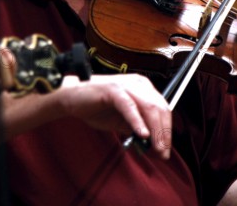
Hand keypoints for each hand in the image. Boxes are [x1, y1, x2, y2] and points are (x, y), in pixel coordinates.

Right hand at [57, 74, 171, 158]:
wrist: (70, 98)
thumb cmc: (96, 107)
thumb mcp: (121, 120)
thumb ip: (136, 128)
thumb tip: (152, 143)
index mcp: (144, 87)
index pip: (163, 108)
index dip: (167, 130)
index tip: (165, 149)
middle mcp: (138, 83)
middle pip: (160, 108)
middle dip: (164, 133)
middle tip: (163, 153)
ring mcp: (127, 85)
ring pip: (149, 107)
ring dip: (155, 130)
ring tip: (155, 147)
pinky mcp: (114, 90)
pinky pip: (130, 107)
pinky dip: (138, 122)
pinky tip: (142, 134)